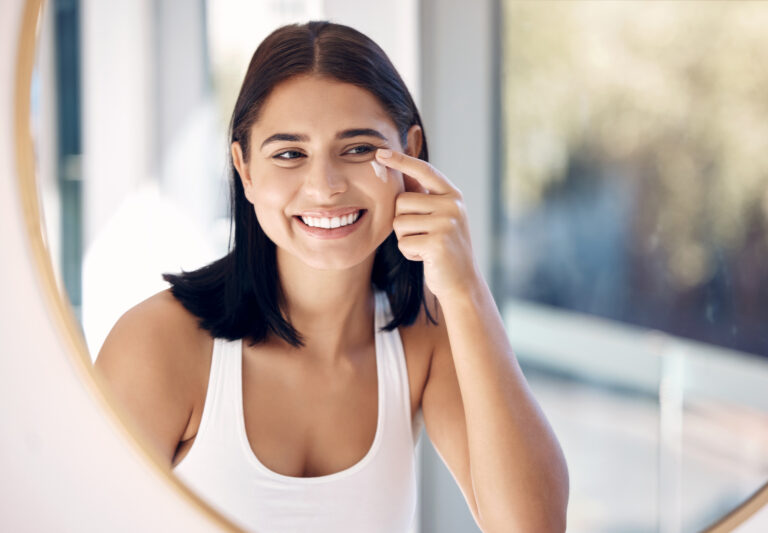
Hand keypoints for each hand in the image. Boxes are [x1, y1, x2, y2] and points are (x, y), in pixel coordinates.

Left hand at [375, 148, 481, 301]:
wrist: (462, 282)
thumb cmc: (445, 248)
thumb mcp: (440, 217)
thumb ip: (425, 196)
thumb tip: (400, 169)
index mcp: (453, 195)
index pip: (424, 170)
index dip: (401, 160)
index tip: (380, 152)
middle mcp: (452, 205)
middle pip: (402, 202)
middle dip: (403, 221)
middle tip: (422, 236)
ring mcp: (446, 223)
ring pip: (399, 222)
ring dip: (405, 238)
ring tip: (425, 246)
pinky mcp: (437, 243)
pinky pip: (403, 242)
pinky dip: (409, 253)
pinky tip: (425, 258)